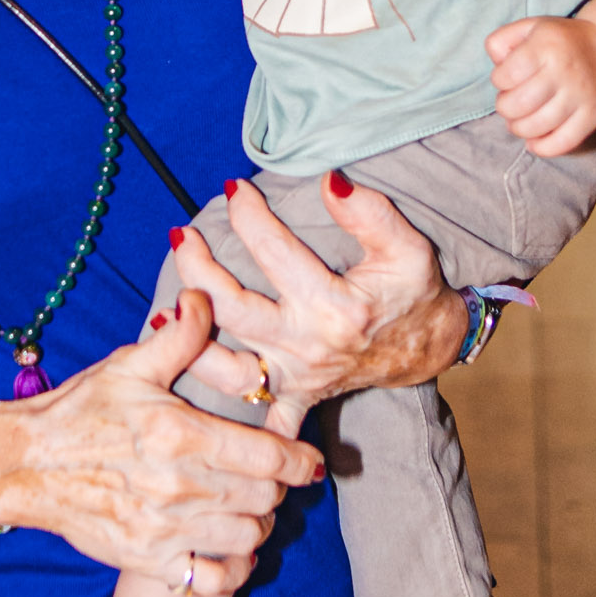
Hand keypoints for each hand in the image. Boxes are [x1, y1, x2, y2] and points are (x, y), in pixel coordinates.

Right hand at [0, 290, 323, 596]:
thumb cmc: (79, 411)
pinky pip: (212, 578)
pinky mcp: (148, 559)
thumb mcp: (129, 365)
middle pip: (265, 498)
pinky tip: (228, 546)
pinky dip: (232, 565)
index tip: (312, 460)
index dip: (301, 460)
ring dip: (259, 522)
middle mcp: (178, 486)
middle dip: (280, 487)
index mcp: (180, 435)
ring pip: (247, 536)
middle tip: (273, 476)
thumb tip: (206, 299)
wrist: (24, 465)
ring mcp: (163, 529)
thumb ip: (179, 336)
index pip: (268, 457)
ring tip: (251, 506)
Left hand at [166, 174, 467, 431]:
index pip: (274, 253)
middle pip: (233, 310)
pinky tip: (188, 380)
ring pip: (228, 369)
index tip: (235, 189)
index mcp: (335, 308)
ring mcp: (298, 377)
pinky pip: (254, 415)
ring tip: (166, 310)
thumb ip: (370, 213)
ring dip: (190, 341)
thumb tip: (328, 181)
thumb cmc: (414, 293)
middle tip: (183, 236)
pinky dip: (222, 410)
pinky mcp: (296, 396)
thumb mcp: (407, 248)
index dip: (249, 215)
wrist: (429, 347)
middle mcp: (309, 346)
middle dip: (198, 270)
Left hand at [486, 15, 595, 155]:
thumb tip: (498, 65)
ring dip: (519, 128)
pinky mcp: (593, 116)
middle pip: (517, 105)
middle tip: (512, 101)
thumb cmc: (560, 41)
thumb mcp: (529, 27)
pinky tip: (534, 141)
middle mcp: (564, 71)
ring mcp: (581, 95)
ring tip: (521, 119)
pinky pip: (562, 143)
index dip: (499, 80)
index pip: (505, 76)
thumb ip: (501, 40)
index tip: (507, 77)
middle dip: (505, 107)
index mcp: (546, 46)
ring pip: (536, 127)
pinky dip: (542, 148)